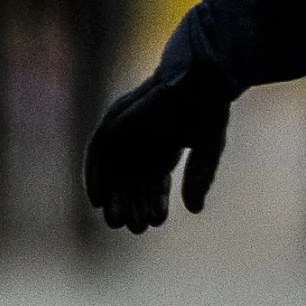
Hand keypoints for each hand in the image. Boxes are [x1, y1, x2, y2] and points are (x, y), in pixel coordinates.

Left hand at [83, 69, 234, 232]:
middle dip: (132, 204)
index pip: (154, 181)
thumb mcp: (208, 149)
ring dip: (114, 195)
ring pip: (115, 169)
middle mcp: (143, 140)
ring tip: (116, 219)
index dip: (154, 202)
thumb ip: (199, 177)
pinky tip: (99, 198)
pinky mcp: (117, 120)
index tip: (154, 223)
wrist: (203, 77)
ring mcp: (129, 130)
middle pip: (132, 180)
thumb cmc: (210, 110)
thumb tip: (193, 211)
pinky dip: (95, 175)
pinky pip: (98, 152)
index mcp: (166, 147)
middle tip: (132, 228)